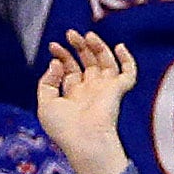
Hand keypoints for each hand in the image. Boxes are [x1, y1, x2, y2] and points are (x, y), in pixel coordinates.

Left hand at [31, 30, 134, 173]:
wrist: (83, 139)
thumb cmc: (63, 128)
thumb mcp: (45, 103)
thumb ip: (47, 82)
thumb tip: (56, 62)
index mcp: (73, 94)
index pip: (69, 69)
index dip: (62, 56)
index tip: (53, 46)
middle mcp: (90, 90)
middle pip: (86, 62)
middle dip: (78, 46)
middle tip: (70, 34)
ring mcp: (105, 88)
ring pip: (105, 61)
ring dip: (97, 46)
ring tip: (86, 35)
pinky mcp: (118, 90)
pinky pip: (128, 71)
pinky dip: (127, 58)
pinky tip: (118, 46)